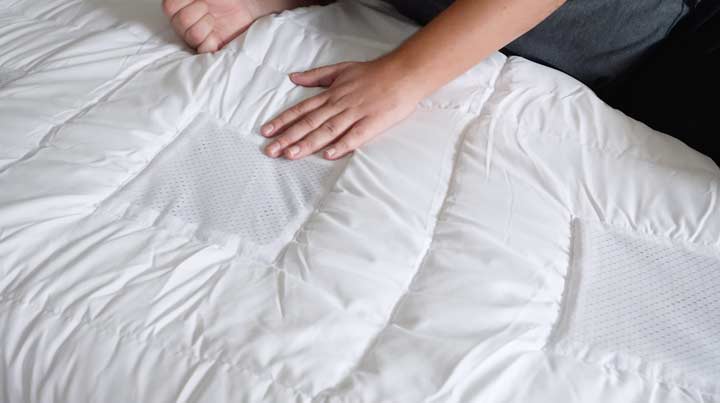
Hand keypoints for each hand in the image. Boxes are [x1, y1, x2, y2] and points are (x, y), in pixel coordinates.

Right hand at [162, 0, 254, 52]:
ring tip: (213, 20)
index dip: (185, 1)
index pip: (169, 6)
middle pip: (181, 21)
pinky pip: (204, 48)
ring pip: (193, 35)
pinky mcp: (207, 49)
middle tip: (208, 8)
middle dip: (198, 11)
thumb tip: (186, 3)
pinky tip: (216, 33)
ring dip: (207, 24)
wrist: (246, 7)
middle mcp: (181, 24)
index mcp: (178, 7)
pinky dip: (212, 40)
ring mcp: (193, 38)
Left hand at [261, 59, 423, 159]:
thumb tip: (293, 78)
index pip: (302, 109)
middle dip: (288, 137)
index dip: (283, 121)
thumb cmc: (372, 73)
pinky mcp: (372, 124)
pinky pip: (354, 137)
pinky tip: (327, 155)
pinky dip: (341, 146)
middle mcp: (339, 104)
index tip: (266, 132)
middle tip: (271, 150)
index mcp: (331, 94)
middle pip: (309, 123)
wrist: (403, 73)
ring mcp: (356, 114)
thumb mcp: (341, 69)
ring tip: (291, 155)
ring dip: (308, 143)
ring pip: (327, 130)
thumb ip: (316, 76)